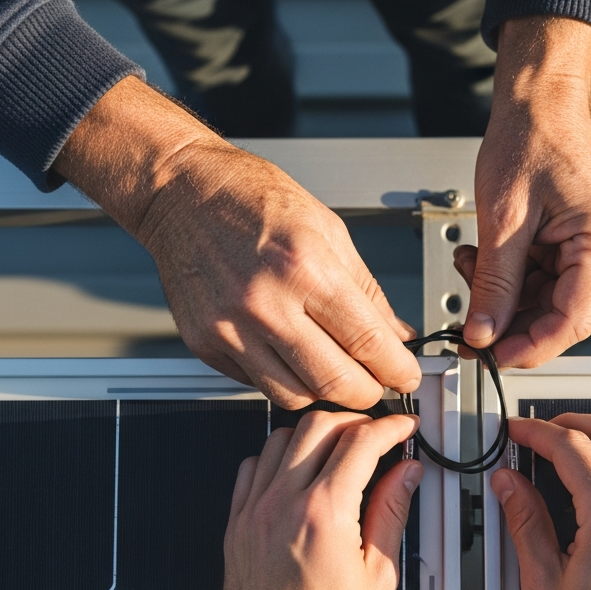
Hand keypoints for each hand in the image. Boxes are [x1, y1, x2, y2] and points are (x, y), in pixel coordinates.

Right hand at [54, 76, 420, 409]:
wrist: (182, 193)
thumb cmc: (254, 201)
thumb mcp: (329, 232)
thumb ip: (367, 291)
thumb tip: (397, 333)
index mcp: (307, 270)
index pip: (368, 343)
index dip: (398, 370)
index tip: (408, 376)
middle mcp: (267, 304)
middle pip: (334, 383)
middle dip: (368, 393)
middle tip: (377, 384)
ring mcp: (232, 328)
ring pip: (295, 396)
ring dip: (325, 395)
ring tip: (336, 373)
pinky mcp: (206, 344)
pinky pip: (257, 384)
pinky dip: (284, 380)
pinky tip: (293, 358)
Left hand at [70, 408, 421, 589]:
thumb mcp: (378, 576)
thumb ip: (391, 513)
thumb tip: (406, 474)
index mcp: (323, 515)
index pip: (360, 443)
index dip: (389, 427)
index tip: (403, 428)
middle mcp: (282, 504)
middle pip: (318, 426)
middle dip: (354, 421)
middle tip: (377, 435)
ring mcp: (254, 511)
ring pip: (281, 437)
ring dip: (316, 434)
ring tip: (341, 450)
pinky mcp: (236, 523)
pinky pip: (252, 465)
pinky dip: (279, 456)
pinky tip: (299, 472)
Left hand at [455, 17, 590, 367]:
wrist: (538, 101)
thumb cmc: (532, 137)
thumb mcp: (504, 218)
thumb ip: (494, 283)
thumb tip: (483, 332)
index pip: (572, 319)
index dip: (530, 346)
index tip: (493, 357)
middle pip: (558, 317)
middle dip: (509, 325)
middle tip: (468, 332)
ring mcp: (588, 251)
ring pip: (542, 303)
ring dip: (501, 300)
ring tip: (468, 273)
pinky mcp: (569, 247)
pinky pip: (536, 282)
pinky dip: (504, 281)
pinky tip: (480, 262)